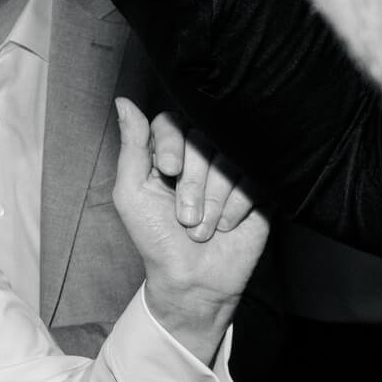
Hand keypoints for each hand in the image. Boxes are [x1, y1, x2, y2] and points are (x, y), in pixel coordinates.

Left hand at [109, 98, 268, 359]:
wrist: (192, 280)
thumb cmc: (155, 238)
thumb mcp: (131, 193)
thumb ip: (131, 147)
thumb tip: (123, 101)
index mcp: (170, 150)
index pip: (174, 121)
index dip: (171, 143)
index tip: (168, 172)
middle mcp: (202, 154)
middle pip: (204, 138)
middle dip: (193, 182)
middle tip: (184, 216)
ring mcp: (233, 169)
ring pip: (231, 158)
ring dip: (213, 200)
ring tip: (202, 227)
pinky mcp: (259, 187)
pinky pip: (255, 178)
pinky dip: (237, 206)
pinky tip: (227, 226)